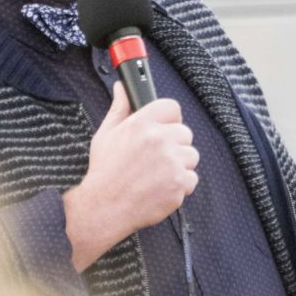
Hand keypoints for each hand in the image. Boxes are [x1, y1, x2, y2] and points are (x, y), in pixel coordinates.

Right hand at [63, 81, 198, 270]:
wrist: (104, 208)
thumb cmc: (104, 171)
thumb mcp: (106, 134)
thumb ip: (119, 108)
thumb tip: (122, 88)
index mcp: (142, 124)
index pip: (172, 108)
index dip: (170, 119)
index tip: (165, 129)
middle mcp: (159, 139)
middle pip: (185, 133)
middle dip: (175, 145)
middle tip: (156, 158)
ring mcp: (171, 162)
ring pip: (192, 156)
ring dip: (180, 165)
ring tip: (157, 174)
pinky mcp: (179, 183)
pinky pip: (192, 179)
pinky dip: (180, 186)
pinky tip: (161, 188)